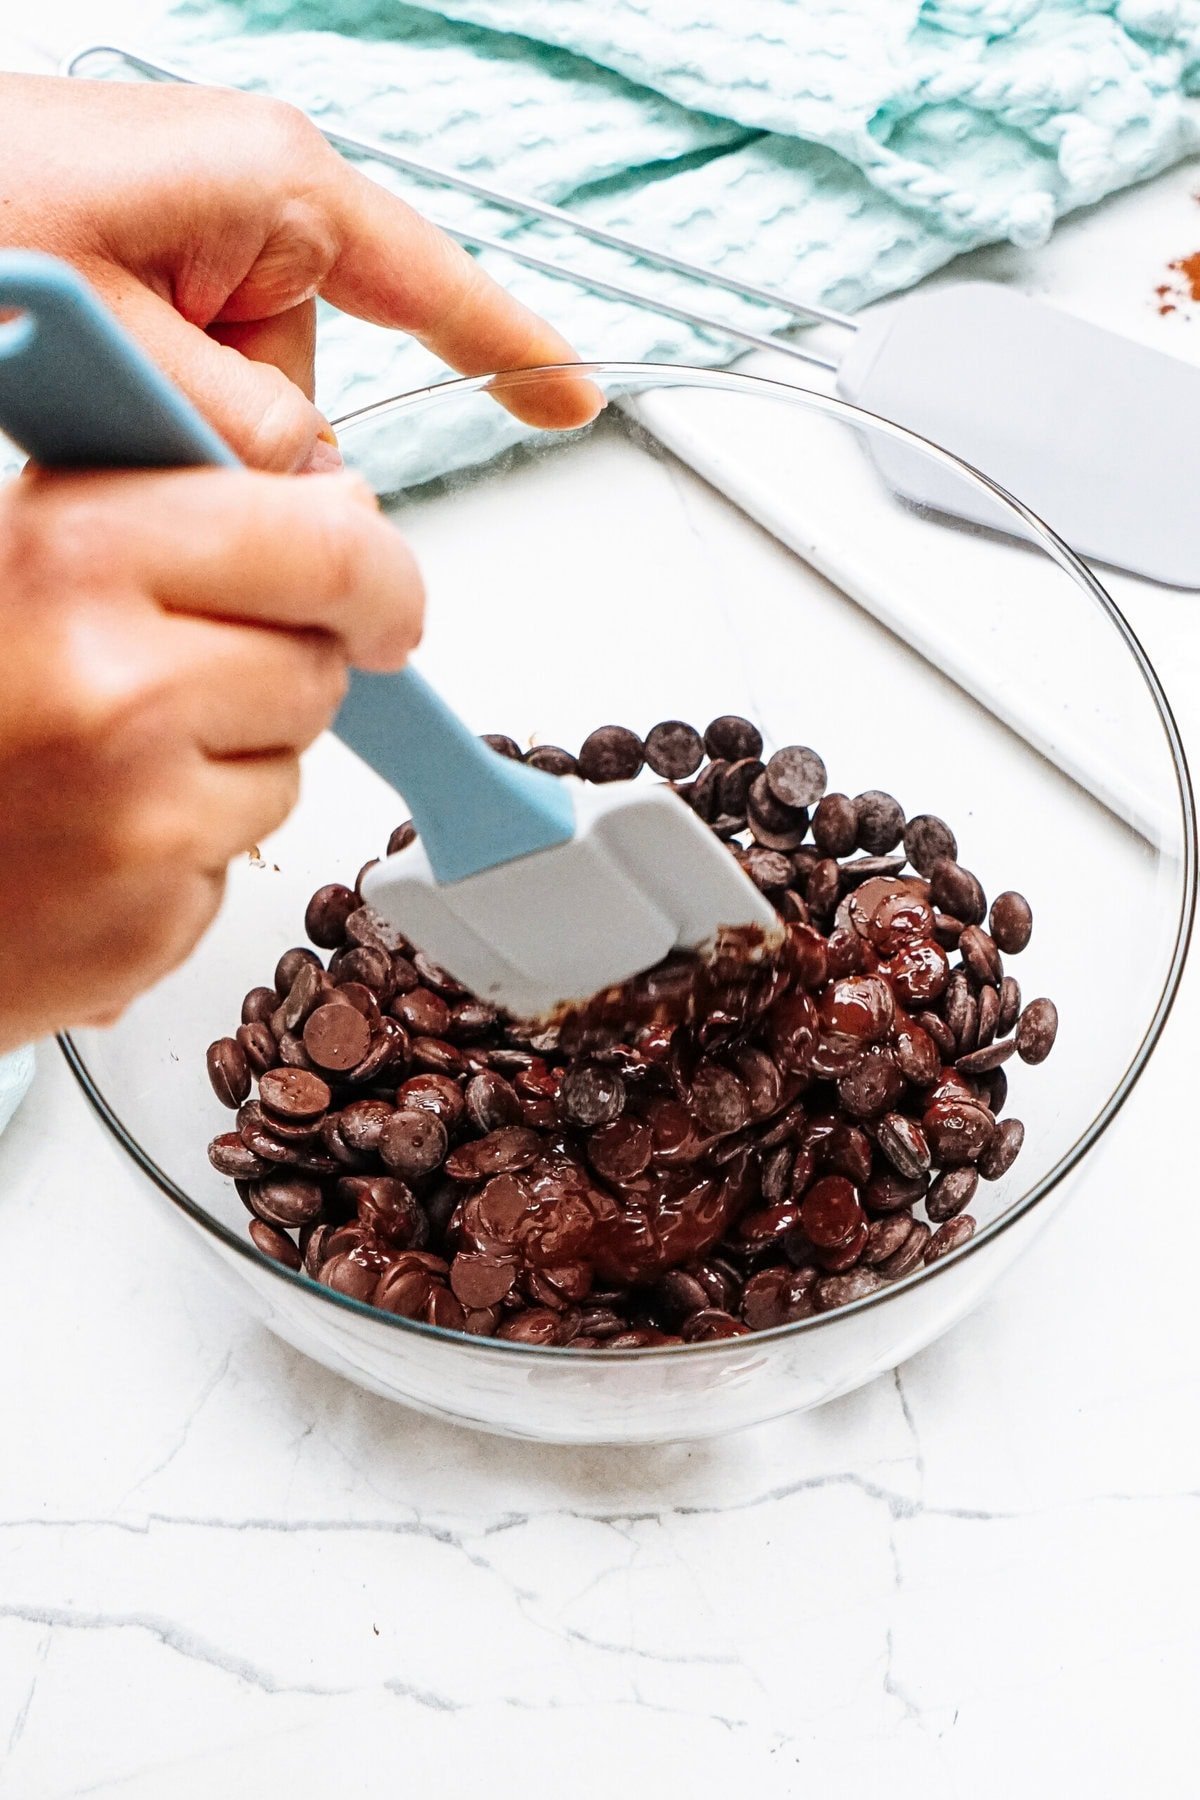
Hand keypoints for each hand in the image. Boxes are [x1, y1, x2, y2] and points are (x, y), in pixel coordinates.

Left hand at [0, 75, 600, 469]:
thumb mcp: (118, 339)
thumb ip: (234, 425)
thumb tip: (313, 485)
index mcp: (275, 185)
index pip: (432, 282)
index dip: (510, 351)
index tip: (571, 400)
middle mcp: (253, 198)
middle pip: (312, 382)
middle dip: (245, 438)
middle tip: (144, 429)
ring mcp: (202, 226)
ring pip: (246, 396)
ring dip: (179, 427)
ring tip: (84, 386)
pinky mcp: (157, 258)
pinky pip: (195, 368)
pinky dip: (151, 402)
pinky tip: (87, 383)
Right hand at [0, 466, 421, 1050]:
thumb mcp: (8, 552)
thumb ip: (153, 509)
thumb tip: (333, 504)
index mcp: (74, 557)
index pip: (323, 546)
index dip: (374, 570)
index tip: (380, 593)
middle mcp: (117, 689)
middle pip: (318, 662)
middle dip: (286, 660)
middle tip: (204, 670)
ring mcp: (139, 820)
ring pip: (288, 765)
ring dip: (230, 758)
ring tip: (101, 758)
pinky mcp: (148, 920)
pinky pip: (234, 857)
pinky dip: (184, 843)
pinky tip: (89, 830)